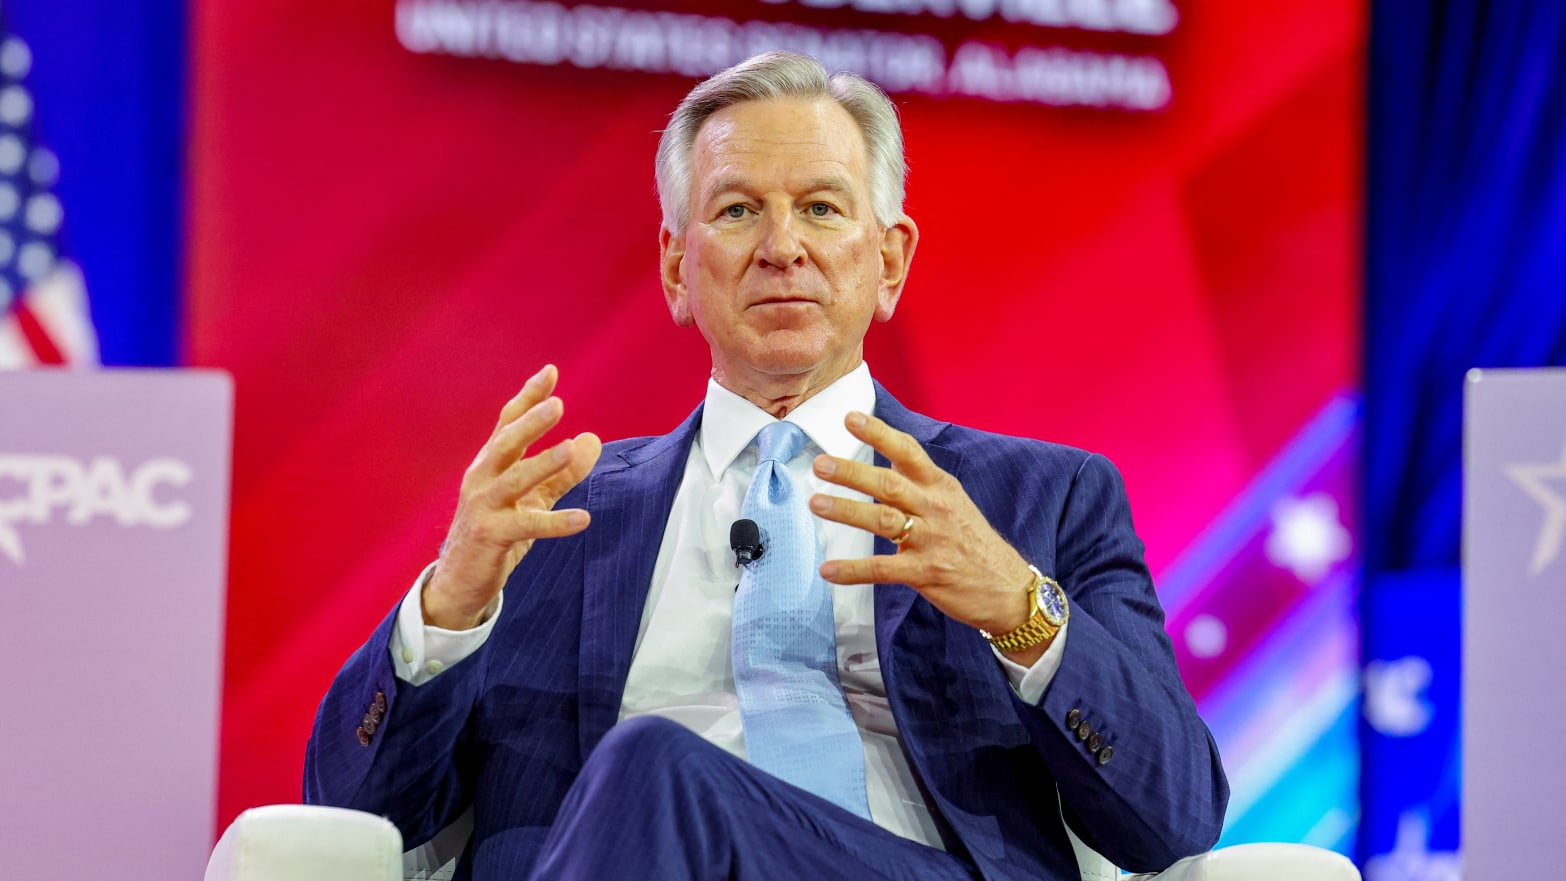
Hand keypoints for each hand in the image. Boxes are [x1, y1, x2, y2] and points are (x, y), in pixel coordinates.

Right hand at [424, 364, 601, 629]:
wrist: (460, 581)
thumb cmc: (496, 531)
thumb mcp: (532, 499)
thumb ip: (562, 472)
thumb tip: (592, 440)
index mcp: (490, 464)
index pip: (508, 422)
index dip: (528, 397)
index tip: (551, 371)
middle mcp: (482, 479)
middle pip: (506, 443)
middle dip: (531, 422)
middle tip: (558, 404)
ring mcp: (483, 507)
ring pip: (513, 480)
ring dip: (542, 464)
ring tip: (570, 449)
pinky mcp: (490, 536)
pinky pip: (526, 526)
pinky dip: (556, 522)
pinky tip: (583, 519)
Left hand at [808, 411, 1042, 660]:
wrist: (1009, 590)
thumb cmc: (975, 545)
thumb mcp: (954, 504)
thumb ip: (920, 484)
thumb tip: (886, 459)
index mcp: (941, 487)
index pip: (908, 452)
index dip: (879, 433)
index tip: (850, 418)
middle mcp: (935, 508)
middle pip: (890, 483)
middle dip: (853, 472)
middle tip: (821, 463)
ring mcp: (931, 540)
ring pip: (884, 520)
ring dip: (848, 511)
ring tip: (817, 504)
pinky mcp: (927, 572)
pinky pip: (884, 569)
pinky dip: (854, 571)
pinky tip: (828, 571)